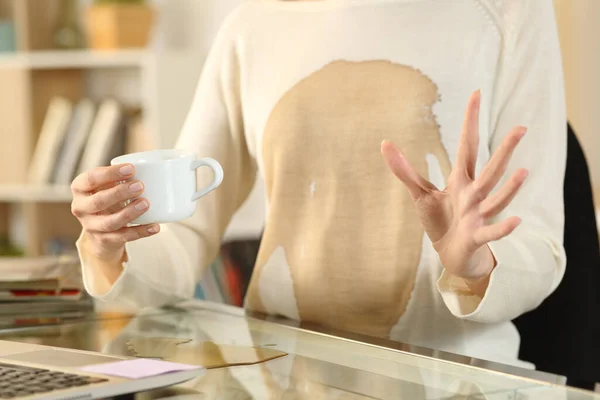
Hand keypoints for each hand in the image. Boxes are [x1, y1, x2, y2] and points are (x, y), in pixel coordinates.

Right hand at [71, 164, 159, 263]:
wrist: (100, 230)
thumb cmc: (107, 198)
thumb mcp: (106, 185)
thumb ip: (119, 176)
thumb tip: (150, 167)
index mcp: (80, 189)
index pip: (91, 179)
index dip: (110, 173)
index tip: (131, 168)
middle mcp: (81, 208)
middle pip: (98, 202)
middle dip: (120, 193)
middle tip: (140, 185)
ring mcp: (91, 226)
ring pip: (110, 222)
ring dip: (129, 213)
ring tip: (146, 204)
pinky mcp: (104, 240)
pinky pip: (123, 237)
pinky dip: (140, 232)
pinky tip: (155, 226)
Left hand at [381, 90, 527, 295]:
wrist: (451, 253)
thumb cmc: (441, 220)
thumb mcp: (421, 193)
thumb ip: (405, 170)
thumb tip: (384, 143)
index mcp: (461, 180)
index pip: (467, 146)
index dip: (470, 122)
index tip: (476, 94)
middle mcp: (474, 194)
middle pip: (489, 169)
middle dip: (504, 150)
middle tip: (521, 128)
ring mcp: (477, 215)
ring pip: (496, 198)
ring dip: (510, 188)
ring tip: (524, 171)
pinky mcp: (476, 236)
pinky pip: (491, 232)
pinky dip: (503, 228)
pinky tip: (516, 221)